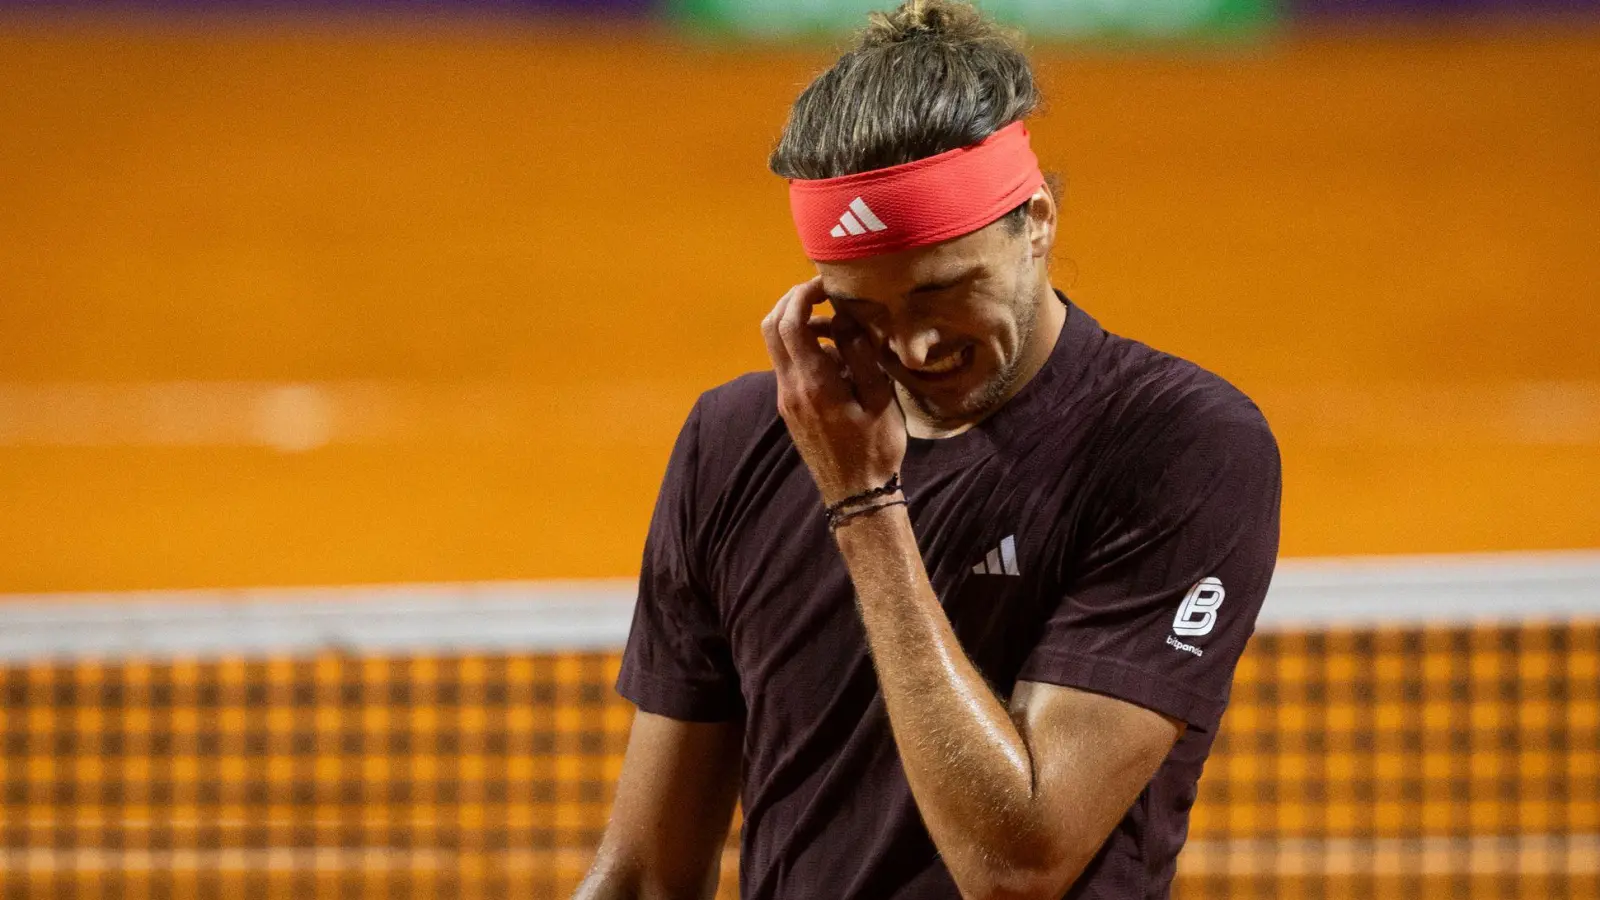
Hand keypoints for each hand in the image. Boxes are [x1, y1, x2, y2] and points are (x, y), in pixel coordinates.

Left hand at [761, 277, 906, 506]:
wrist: (855, 494)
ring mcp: (785, 398)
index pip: (791, 322)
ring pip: (777, 345)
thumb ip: (860, 355)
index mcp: (813, 382)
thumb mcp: (879, 399)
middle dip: (792, 301)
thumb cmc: (875, 448)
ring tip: (839, 327)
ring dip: (800, 325)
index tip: (827, 284)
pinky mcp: (789, 407)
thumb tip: (844, 319)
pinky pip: (788, 364)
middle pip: (771, 327)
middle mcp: (790, 387)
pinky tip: (836, 355)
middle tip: (822, 293)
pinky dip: (804, 347)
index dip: (803, 293)